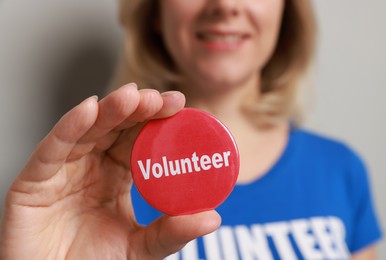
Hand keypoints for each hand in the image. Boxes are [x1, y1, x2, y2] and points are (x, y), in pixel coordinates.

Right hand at [0, 83, 220, 258]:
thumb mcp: (140, 249)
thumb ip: (171, 233)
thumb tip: (212, 217)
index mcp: (116, 177)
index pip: (138, 141)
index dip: (156, 121)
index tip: (179, 105)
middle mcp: (91, 167)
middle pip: (114, 129)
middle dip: (136, 109)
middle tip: (159, 98)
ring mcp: (63, 172)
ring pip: (87, 131)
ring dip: (109, 110)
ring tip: (132, 96)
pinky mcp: (34, 182)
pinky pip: (52, 149)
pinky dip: (70, 127)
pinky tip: (89, 108)